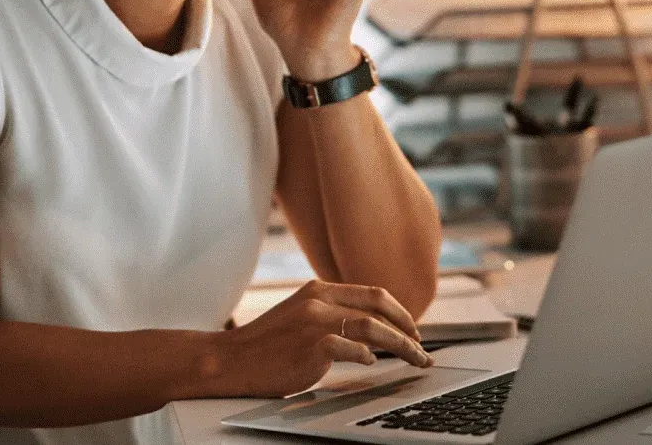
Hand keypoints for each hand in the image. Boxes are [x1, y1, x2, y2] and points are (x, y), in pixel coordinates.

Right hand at [216, 279, 433, 397]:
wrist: (229, 361)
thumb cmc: (266, 345)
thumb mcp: (299, 316)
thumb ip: (329, 314)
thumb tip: (369, 332)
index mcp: (318, 289)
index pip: (371, 292)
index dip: (399, 310)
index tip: (413, 328)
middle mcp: (319, 300)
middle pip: (378, 306)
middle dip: (407, 326)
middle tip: (422, 345)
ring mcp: (315, 321)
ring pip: (372, 328)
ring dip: (400, 346)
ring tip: (415, 359)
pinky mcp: (311, 345)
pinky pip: (351, 349)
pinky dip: (367, 356)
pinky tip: (372, 363)